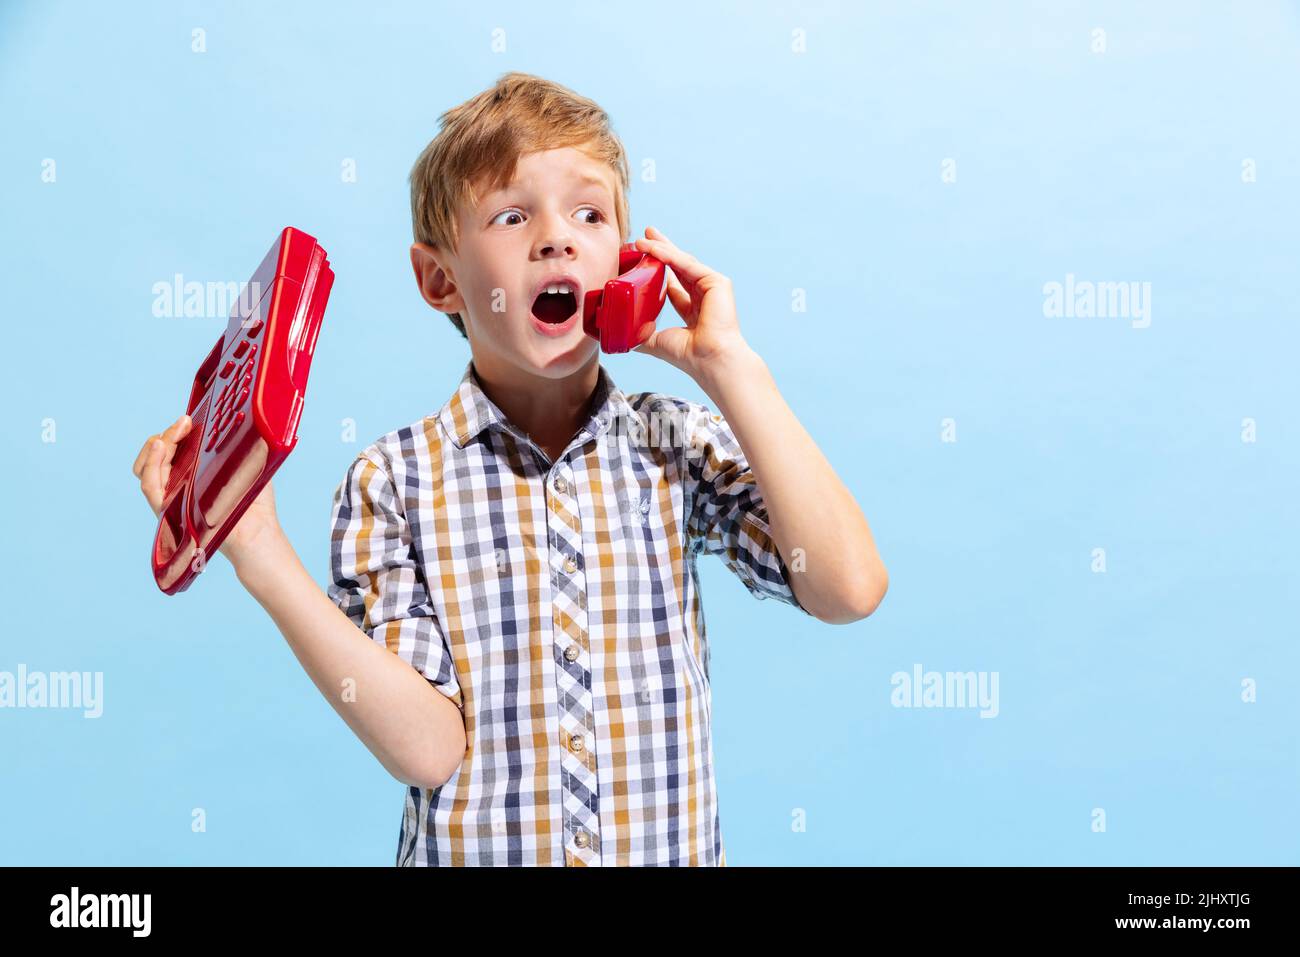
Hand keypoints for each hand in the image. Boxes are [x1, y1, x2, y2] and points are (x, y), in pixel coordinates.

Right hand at [131, 414, 280, 561]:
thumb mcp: (246, 464)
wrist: (259, 531)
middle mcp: (175, 487)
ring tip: (174, 430)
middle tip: (184, 422)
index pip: (168, 451)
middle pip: (154, 457)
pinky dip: (149, 465)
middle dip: (166, 434)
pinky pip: (150, 487)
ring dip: (156, 445)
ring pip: (146, 469)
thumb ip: (236, 444)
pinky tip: (159, 446)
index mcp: (189, 475)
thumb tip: (237, 417)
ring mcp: (170, 500)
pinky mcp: (170, 512)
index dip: (173, 433)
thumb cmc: (254, 501)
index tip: (188, 419)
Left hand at [630, 226, 754, 380]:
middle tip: (644, 236)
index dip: (657, 270)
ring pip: (682, 262)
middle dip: (661, 249)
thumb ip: (641, 335)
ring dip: (661, 248)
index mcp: (694, 311)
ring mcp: (712, 288)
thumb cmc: (689, 356)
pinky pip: (686, 264)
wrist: (708, 360)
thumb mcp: (657, 341)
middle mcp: (704, 296)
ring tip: (643, 237)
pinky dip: (668, 254)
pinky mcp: (716, 282)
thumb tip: (622, 335)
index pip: (674, 285)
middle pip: (679, 266)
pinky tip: (652, 248)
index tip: (642, 258)